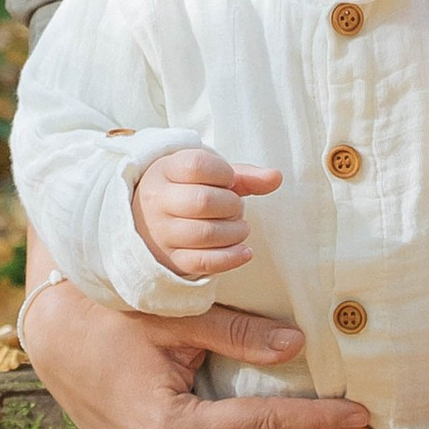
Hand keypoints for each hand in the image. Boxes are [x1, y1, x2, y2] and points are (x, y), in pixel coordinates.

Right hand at [131, 145, 281, 280]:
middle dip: (231, 205)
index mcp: (165, 172)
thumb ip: (244, 175)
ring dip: (235, 232)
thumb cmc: (188, 191)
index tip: (228, 180)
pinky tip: (245, 252)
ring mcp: (162, 232)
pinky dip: (230, 258)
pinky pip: (203, 263)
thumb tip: (276, 177)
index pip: (196, 166)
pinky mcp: (172, 259)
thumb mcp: (209, 176)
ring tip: (240, 227)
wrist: (151, 220)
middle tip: (235, 207)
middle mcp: (158, 201)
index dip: (223, 172)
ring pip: (205, 234)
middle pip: (202, 201)